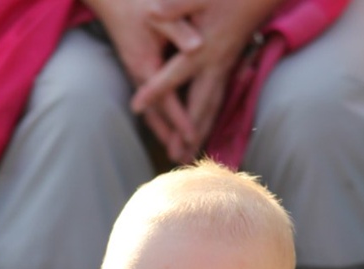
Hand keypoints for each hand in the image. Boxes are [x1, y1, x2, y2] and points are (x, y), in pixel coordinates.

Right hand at [86, 0, 202, 149]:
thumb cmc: (136, 3)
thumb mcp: (159, 13)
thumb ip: (179, 29)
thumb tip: (198, 46)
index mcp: (146, 65)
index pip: (167, 99)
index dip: (181, 119)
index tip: (194, 136)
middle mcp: (140, 76)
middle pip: (157, 116)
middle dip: (171, 138)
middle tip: (185, 160)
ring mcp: (137, 76)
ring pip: (151, 112)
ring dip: (163, 133)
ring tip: (176, 154)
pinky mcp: (138, 72)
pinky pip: (150, 103)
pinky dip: (160, 119)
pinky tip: (166, 129)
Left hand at [129, 0, 281, 160]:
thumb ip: (176, 6)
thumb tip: (153, 12)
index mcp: (203, 49)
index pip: (174, 74)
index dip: (155, 90)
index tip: (136, 106)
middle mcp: (214, 66)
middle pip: (198, 106)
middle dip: (185, 132)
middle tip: (173, 157)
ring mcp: (223, 71)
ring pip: (210, 109)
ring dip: (199, 134)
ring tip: (186, 157)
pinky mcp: (227, 71)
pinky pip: (217, 103)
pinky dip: (209, 122)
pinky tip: (201, 138)